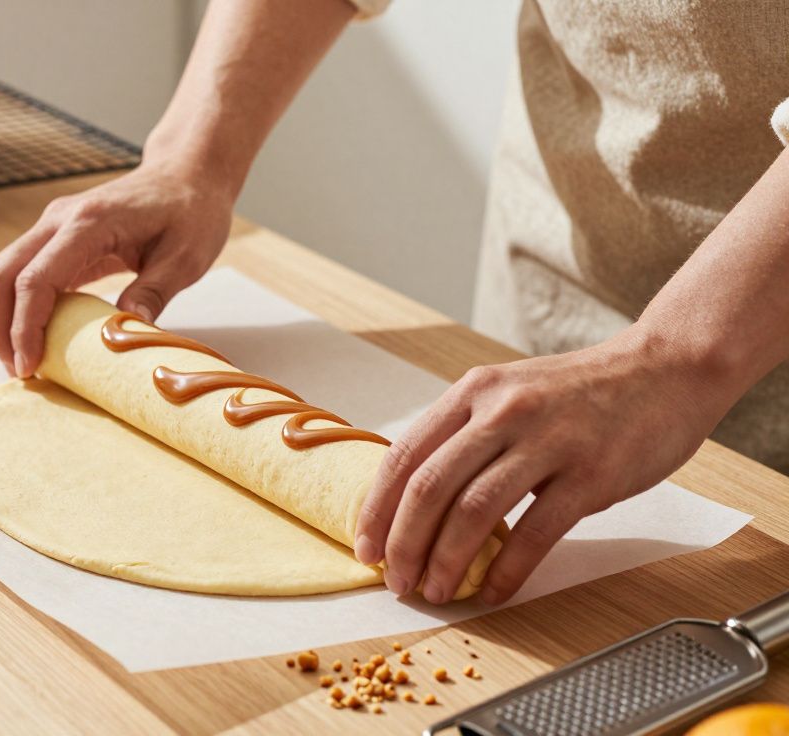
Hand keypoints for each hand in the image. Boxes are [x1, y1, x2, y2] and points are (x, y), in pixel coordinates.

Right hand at [0, 165, 232, 376]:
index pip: (36, 279)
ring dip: (1, 320)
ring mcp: (52, 226)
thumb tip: (121, 333)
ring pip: (0, 274)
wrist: (187, 174)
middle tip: (19, 371)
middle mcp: (58, 220)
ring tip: (22, 360)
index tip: (29, 366)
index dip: (25, 327)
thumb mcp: (186, 258)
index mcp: (89, 223)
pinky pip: (19, 273)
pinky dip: (16, 307)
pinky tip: (34, 338)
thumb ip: (154, 292)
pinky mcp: (55, 237)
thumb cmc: (191, 212)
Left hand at [352, 329, 732, 604]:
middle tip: (396, 581)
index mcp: (473, 392)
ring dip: (445, 561)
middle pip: (429, 488)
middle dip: (403, 545)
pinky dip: (506, 570)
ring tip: (436, 591)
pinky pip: (534, 532)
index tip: (366, 549)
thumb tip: (414, 499)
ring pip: (473, 511)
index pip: (404, 455)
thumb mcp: (509, 393)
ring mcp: (547, 440)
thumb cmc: (582, 392)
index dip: (377, 509)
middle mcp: (502, 411)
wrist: (666, 369)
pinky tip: (492, 591)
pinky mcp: (591, 473)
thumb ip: (464, 434)